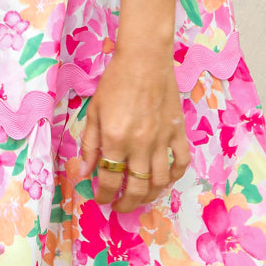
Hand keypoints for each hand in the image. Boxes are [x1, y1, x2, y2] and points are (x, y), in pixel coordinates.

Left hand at [77, 44, 191, 211]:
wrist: (144, 60)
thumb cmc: (115, 82)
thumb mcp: (94, 111)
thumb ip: (90, 144)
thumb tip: (85, 172)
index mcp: (115, 139)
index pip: (109, 179)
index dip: (104, 194)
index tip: (101, 199)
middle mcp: (140, 144)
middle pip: (136, 187)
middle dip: (126, 203)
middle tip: (120, 206)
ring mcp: (162, 140)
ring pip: (160, 181)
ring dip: (149, 195)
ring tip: (140, 197)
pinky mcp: (178, 133)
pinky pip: (181, 163)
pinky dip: (174, 177)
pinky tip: (165, 179)